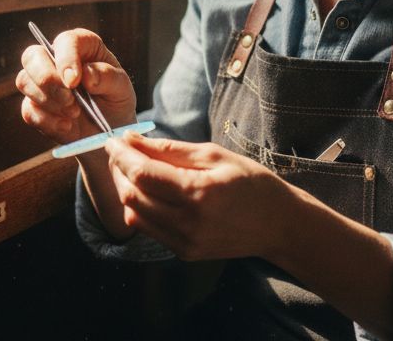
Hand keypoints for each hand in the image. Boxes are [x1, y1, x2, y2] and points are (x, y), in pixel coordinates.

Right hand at [15, 27, 136, 145]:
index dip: (66, 58)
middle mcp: (55, 59)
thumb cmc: (115, 100)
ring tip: (74, 114)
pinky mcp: (34, 106)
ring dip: (48, 101)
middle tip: (69, 99)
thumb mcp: (122, 88)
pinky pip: (28, 110)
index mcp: (80, 46)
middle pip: (32, 56)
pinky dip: (46, 121)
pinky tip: (66, 126)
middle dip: (47, 78)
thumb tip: (86, 75)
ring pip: (25, 81)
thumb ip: (108, 77)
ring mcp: (41, 83)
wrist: (108, 131)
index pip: (65, 41)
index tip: (74, 81)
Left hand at [104, 132, 297, 261]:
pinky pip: (148, 229)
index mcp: (199, 193)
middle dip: (119, 171)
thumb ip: (170, 150)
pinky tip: (149, 192)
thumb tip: (132, 140)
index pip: (143, 174)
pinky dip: (139, 208)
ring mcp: (185, 242)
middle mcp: (189, 223)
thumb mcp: (214, 155)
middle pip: (132, 196)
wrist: (279, 226)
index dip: (122, 155)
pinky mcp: (184, 253)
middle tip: (121, 152)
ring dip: (126, 190)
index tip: (113, 140)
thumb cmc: (251, 183)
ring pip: (134, 215)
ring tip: (133, 170)